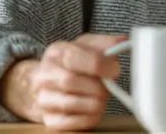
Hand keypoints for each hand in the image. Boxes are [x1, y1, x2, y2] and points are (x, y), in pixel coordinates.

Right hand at [0, 34, 126, 130]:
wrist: (48, 81)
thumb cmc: (72, 63)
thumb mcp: (86, 46)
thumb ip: (104, 44)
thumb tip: (122, 42)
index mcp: (56, 52)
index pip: (74, 58)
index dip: (99, 64)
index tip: (114, 69)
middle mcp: (44, 74)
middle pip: (70, 81)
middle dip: (96, 85)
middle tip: (108, 87)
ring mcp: (43, 98)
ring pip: (69, 103)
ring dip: (94, 102)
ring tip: (101, 97)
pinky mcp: (48, 119)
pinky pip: (69, 123)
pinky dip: (87, 118)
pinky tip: (93, 110)